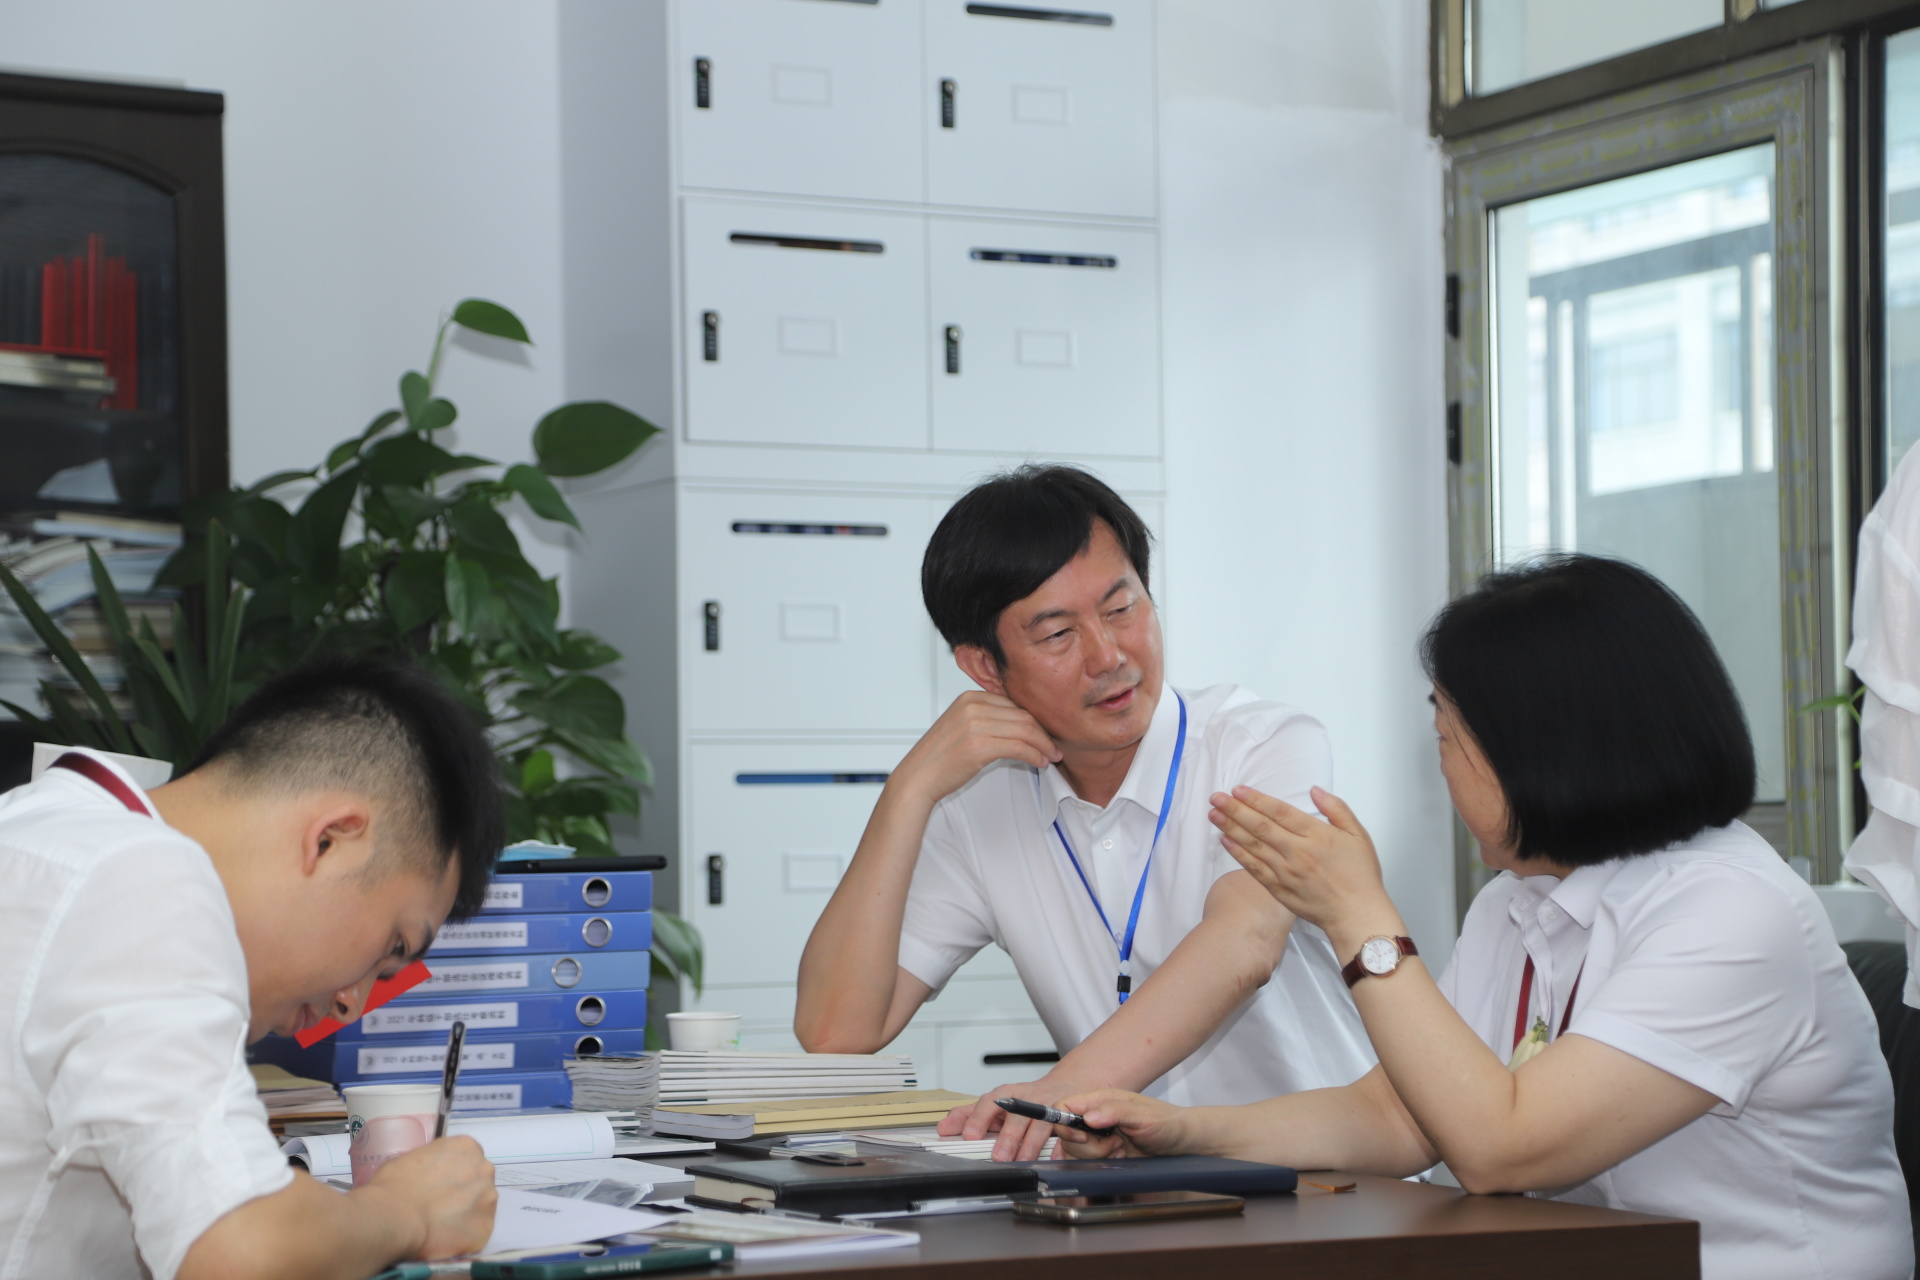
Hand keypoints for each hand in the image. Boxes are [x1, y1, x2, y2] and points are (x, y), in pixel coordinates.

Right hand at [362, 1135, 496, 1260]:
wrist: (395, 1216)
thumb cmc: (394, 1184)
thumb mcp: (411, 1158)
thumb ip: (431, 1164)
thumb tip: (430, 1176)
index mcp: (467, 1147)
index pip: (468, 1159)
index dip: (453, 1174)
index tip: (440, 1186)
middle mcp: (484, 1169)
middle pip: (479, 1180)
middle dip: (464, 1192)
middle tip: (441, 1206)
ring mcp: (488, 1198)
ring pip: (481, 1206)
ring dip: (466, 1213)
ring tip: (440, 1224)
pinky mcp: (486, 1227)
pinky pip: (477, 1232)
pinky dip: (463, 1235)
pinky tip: (444, 1237)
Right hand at [889, 692, 1059, 810]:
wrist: (918, 777)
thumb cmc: (940, 758)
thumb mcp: (961, 726)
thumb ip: (986, 718)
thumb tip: (1020, 725)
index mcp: (970, 697)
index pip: (1014, 704)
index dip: (1035, 720)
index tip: (1045, 734)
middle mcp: (973, 706)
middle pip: (1023, 715)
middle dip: (1044, 733)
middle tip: (1054, 748)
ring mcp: (975, 724)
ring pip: (1025, 730)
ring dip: (1044, 745)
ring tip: (1051, 757)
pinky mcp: (979, 746)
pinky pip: (1019, 747)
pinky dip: (1035, 755)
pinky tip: (1040, 763)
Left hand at [936, 1076, 1080, 1161]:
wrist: (1059, 1090)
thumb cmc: (1024, 1101)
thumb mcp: (995, 1104)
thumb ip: (969, 1115)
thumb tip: (943, 1128)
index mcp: (1006, 1094)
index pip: (989, 1103)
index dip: (979, 1118)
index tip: (969, 1135)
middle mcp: (1026, 1098)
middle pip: (1016, 1115)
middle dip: (1007, 1137)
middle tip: (998, 1156)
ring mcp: (1047, 1106)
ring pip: (1039, 1124)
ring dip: (1030, 1145)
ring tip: (1021, 1161)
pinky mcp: (1065, 1116)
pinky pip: (1064, 1130)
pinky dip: (1060, 1145)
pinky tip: (1054, 1157)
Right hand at [1051, 1090, 1189, 1158]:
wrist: (1181, 1143)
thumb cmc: (1166, 1122)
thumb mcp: (1142, 1114)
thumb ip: (1115, 1111)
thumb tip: (1088, 1117)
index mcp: (1100, 1100)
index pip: (1064, 1106)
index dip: (1065, 1123)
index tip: (1082, 1136)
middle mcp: (1095, 1117)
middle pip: (1068, 1135)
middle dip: (1089, 1146)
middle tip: (1115, 1143)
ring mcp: (1098, 1137)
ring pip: (1076, 1151)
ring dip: (1098, 1155)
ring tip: (1120, 1149)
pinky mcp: (1103, 1153)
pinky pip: (1089, 1163)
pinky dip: (1103, 1164)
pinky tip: (1120, 1158)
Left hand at [1209, 786, 1395, 945]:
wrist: (1356, 914)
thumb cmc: (1360, 875)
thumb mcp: (1358, 834)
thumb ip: (1336, 808)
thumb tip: (1315, 790)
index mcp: (1316, 835)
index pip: (1279, 812)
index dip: (1256, 799)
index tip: (1238, 790)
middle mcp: (1297, 852)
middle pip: (1260, 826)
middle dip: (1235, 810)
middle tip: (1216, 798)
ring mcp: (1285, 872)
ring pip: (1253, 846)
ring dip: (1231, 828)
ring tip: (1214, 814)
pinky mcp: (1278, 889)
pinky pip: (1254, 868)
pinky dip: (1238, 854)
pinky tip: (1226, 841)